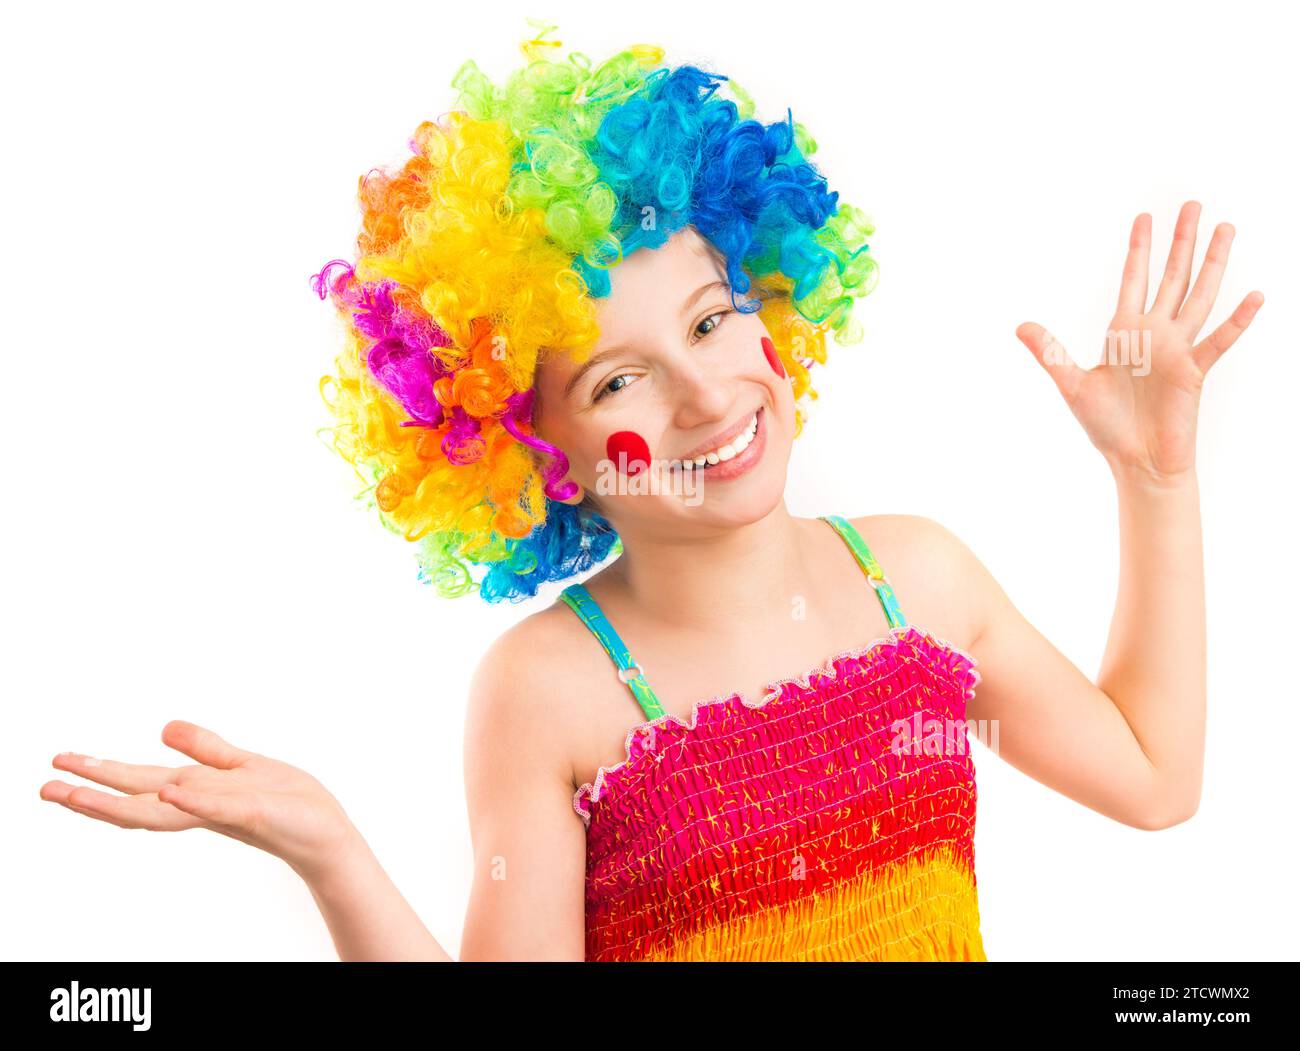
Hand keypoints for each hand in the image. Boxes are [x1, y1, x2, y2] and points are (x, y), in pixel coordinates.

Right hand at [40, 720, 361, 885]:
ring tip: (81, 794)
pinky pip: (221, 805)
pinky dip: (194, 800)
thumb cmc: (287, 801)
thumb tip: (162, 727)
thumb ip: (205, 748)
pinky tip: (170, 792)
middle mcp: (204, 805)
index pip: (140, 784)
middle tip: (44, 789)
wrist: (326, 832)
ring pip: (168, 808)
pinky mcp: (256, 813)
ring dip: (123, 802)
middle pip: (139, 801)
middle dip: (91, 795)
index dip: (99, 774)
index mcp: (198, 791)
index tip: (57, 764)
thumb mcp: (241, 763)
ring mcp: (227, 811)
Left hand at [1015, 200, 1263, 485]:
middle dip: (1181, 241)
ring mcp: (1178, 349)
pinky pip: (1219, 340)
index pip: (1134, 278)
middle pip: (1172, 276)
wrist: (1134, 461)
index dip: (1139, 248)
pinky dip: (1237, 320)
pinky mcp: (1194, 371)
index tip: (1145, 216)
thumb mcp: (1071, 384)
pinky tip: (1255, 295)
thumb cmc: (1105, 427)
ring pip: (1199, 295)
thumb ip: (1049, 352)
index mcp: (1125, 332)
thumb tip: (1020, 326)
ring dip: (1212, 263)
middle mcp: (1154, 333)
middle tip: (1192, 204)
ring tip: (1226, 228)